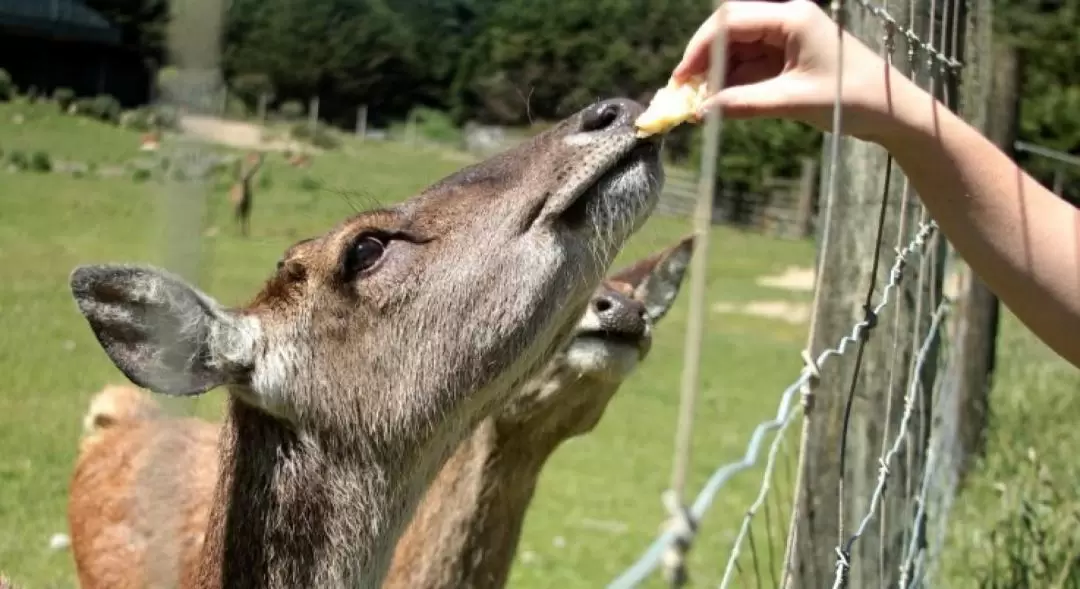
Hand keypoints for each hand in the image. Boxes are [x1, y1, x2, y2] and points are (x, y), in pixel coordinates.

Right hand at [673, 0, 919, 143]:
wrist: (890, 111)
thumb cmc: (852, 99)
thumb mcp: (793, 101)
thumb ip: (744, 104)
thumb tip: (701, 111)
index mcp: (792, 18)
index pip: (731, 21)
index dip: (700, 48)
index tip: (682, 78)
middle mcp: (786, 22)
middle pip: (729, 32)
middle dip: (703, 60)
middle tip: (683, 91)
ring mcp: (786, 41)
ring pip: (736, 51)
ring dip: (714, 76)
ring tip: (696, 103)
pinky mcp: (787, 60)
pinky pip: (749, 67)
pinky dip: (730, 85)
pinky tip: (716, 103)